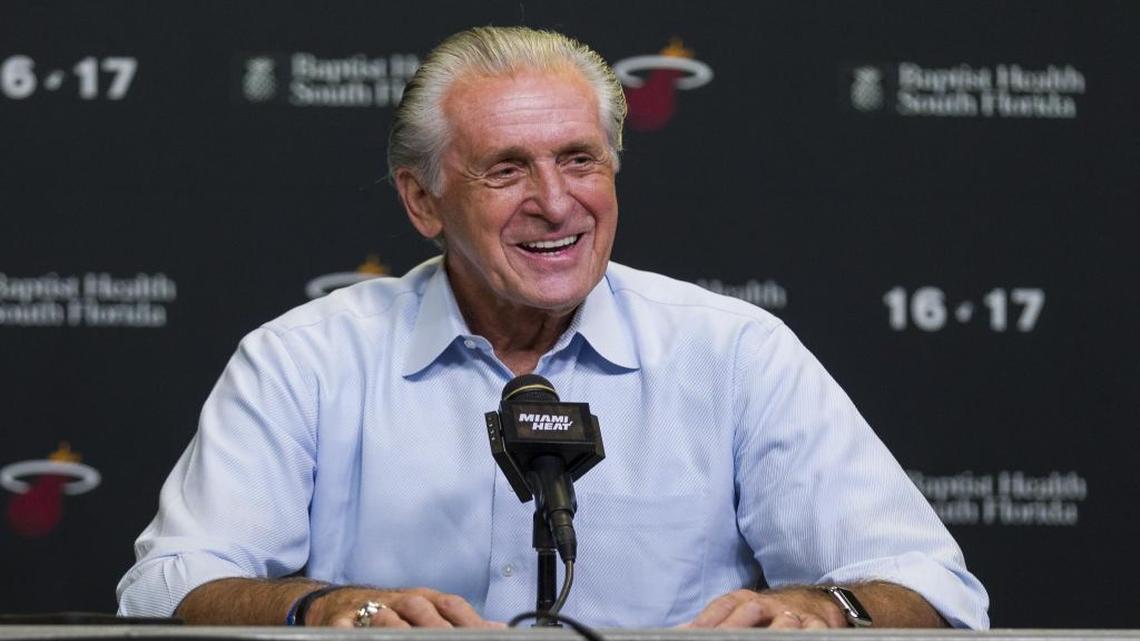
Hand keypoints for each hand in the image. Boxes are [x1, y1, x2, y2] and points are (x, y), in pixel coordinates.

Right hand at [305, 586, 504, 627]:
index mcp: (424, 599)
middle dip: (437, 626)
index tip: (484, 633)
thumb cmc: (392, 613)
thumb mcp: (427, 612)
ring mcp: (370, 609)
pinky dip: (352, 631)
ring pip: (385, 615)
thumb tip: (498, 628)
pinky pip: (345, 627)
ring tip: (410, 639)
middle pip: (420, 607)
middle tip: (449, 640)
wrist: (338, 605)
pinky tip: (359, 636)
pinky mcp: (340, 621)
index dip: (468, 619)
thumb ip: (461, 621)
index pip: (450, 604)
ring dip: (399, 628)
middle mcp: (400, 601)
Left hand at [683, 588, 845, 628]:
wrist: (813, 603)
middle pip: (748, 611)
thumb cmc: (767, 614)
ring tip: (760, 640)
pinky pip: (814, 631)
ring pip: (783, 621)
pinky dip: (806, 636)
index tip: (688, 633)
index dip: (705, 620)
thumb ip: (712, 624)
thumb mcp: (740, 613)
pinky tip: (795, 640)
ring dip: (772, 631)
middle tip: (717, 639)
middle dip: (732, 627)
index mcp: (744, 599)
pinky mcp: (817, 626)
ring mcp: (793, 615)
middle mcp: (767, 604)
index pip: (722, 607)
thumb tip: (678, 631)